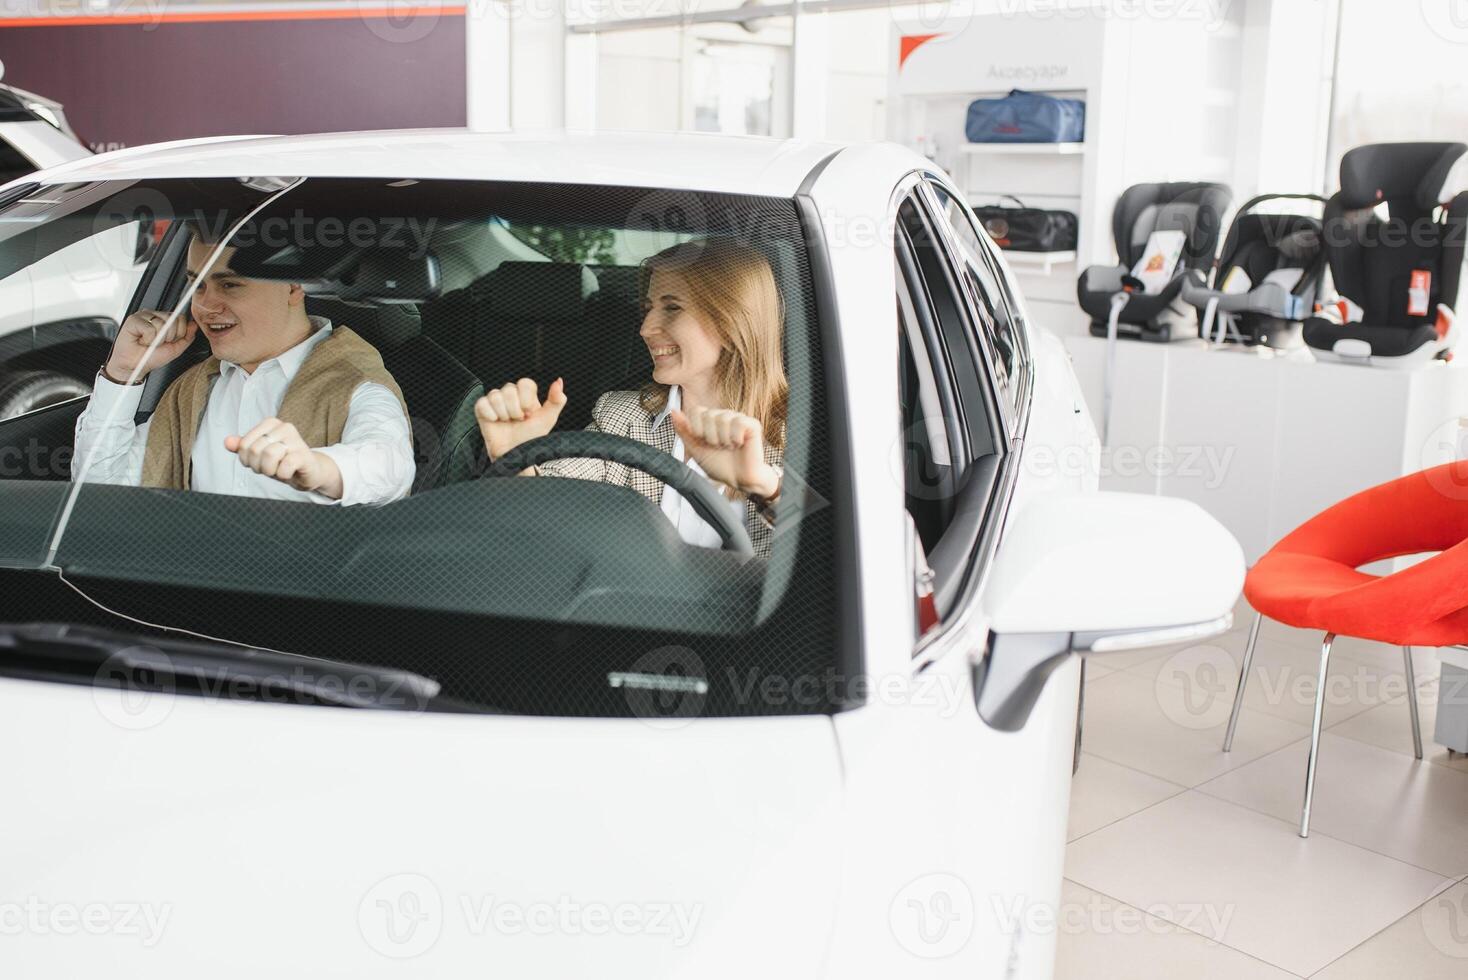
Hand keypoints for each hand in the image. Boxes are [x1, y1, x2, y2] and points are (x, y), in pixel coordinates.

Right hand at [104, 309, 198, 382]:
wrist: (135, 366)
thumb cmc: (151, 357)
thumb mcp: (175, 349)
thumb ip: (186, 337)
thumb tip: (194, 324)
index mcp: (164, 319)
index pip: (181, 318)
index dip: (179, 332)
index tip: (169, 341)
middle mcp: (154, 315)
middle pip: (173, 320)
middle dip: (169, 337)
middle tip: (157, 343)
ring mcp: (143, 316)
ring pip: (162, 324)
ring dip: (157, 339)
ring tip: (149, 342)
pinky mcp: (133, 319)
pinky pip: (150, 328)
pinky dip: (148, 339)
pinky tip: (141, 341)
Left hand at [224, 418, 342, 498]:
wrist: (308, 472)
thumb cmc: (282, 461)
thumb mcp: (259, 454)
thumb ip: (242, 447)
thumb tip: (227, 442)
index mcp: (270, 423)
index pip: (244, 444)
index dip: (246, 460)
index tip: (259, 462)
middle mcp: (284, 427)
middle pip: (255, 450)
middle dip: (258, 466)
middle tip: (270, 468)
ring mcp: (296, 440)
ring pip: (268, 456)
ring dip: (270, 470)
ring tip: (278, 470)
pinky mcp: (304, 454)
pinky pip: (284, 466)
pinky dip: (282, 475)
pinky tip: (289, 472)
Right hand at [475, 377, 566, 460]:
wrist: (514, 455)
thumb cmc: (531, 438)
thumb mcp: (548, 419)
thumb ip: (556, 400)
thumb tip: (559, 381)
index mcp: (526, 395)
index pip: (525, 383)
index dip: (526, 399)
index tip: (529, 414)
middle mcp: (510, 395)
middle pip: (509, 389)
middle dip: (515, 409)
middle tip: (517, 420)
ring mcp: (495, 401)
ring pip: (495, 395)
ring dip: (503, 413)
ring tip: (507, 423)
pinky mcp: (482, 409)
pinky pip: (482, 403)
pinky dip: (490, 415)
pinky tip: (495, 422)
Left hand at [670, 406, 778, 497]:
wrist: (738, 480)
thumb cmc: (720, 466)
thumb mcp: (695, 449)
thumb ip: (683, 430)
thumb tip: (673, 412)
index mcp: (710, 421)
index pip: (697, 411)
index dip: (697, 428)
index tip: (703, 441)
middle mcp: (724, 417)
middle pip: (708, 414)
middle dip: (710, 436)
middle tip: (718, 447)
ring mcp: (738, 419)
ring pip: (723, 418)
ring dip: (723, 439)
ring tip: (728, 447)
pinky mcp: (752, 425)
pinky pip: (739, 423)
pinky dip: (735, 438)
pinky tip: (738, 444)